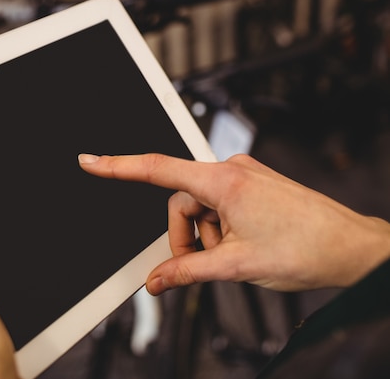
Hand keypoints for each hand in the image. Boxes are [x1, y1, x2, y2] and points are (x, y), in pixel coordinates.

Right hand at [78, 153, 389, 292]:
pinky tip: (242, 247)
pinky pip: (219, 207)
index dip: (118, 166)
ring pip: (200, 209)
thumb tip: (155, 281)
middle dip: (186, 239)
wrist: (350, 249)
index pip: (157, 170)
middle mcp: (232, 172)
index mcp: (223, 182)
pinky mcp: (253, 187)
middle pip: (180, 204)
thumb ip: (187, 272)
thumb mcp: (234, 265)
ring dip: (206, 238)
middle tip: (204, 266)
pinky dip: (220, 231)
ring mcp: (244, 179)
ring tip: (233, 258)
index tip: (91, 161)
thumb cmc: (306, 248)